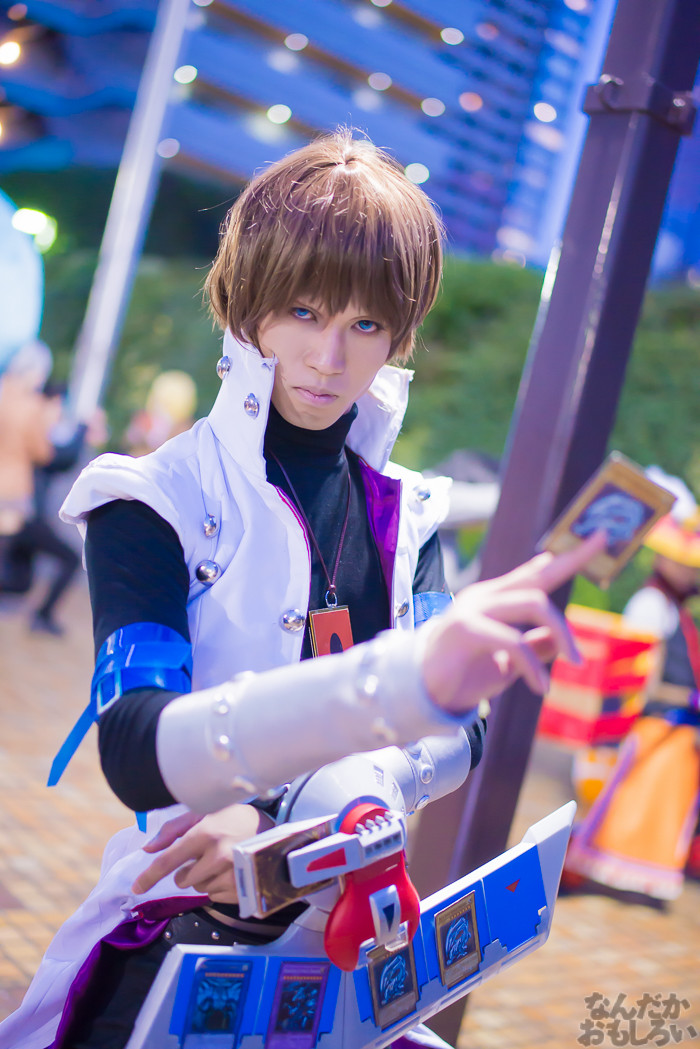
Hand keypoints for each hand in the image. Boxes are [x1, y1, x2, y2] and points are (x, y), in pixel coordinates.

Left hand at [132, 803, 273, 901]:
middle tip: (206, 853)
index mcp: (205, 833)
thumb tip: (148, 849)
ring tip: (223, 859)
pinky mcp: (242, 890)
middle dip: (188, 869)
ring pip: (199, 889)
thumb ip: (174, 829)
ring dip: (204, 877)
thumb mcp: (206, 812)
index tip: (137, 887)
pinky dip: (218, 885)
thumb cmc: (237, 817)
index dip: (148, 876)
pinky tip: (232, 870)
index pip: (167, 861)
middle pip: (183, 879)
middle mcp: (218, 856)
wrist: (277, 830)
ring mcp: (232, 876)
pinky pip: (215, 896)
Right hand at [422, 531, 606, 712]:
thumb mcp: (507, 661)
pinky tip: (540, 687)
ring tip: (574, 662)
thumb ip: (533, 646)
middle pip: (538, 579)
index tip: (602, 537)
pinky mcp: (465, 629)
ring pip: (533, 603)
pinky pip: (515, 642)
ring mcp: (473, 609)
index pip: (536, 570)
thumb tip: (560, 640)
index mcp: (495, 599)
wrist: (421, 693)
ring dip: (562, 635)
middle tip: (598, 604)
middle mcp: (485, 596)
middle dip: (574, 576)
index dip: (569, 555)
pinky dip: (534, 667)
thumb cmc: (463, 675)